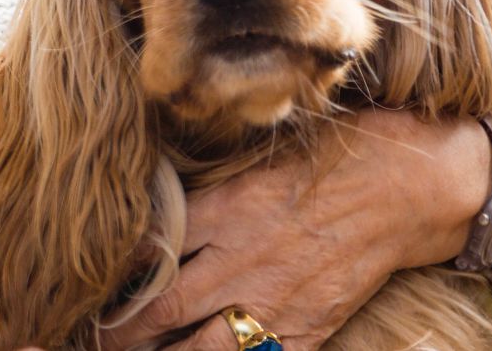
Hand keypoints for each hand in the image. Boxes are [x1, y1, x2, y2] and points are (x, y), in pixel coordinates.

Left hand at [92, 108, 491, 350]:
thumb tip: (152, 218)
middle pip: (160, 312)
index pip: (148, 255)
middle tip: (90, 339)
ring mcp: (277, 304)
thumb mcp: (256, 161)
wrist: (409, 186)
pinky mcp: (308, 332)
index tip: (82, 292)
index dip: (111, 280)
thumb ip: (205, 194)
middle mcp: (243, 263)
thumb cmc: (332, 157)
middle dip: (118, 334)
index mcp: (226, 212)